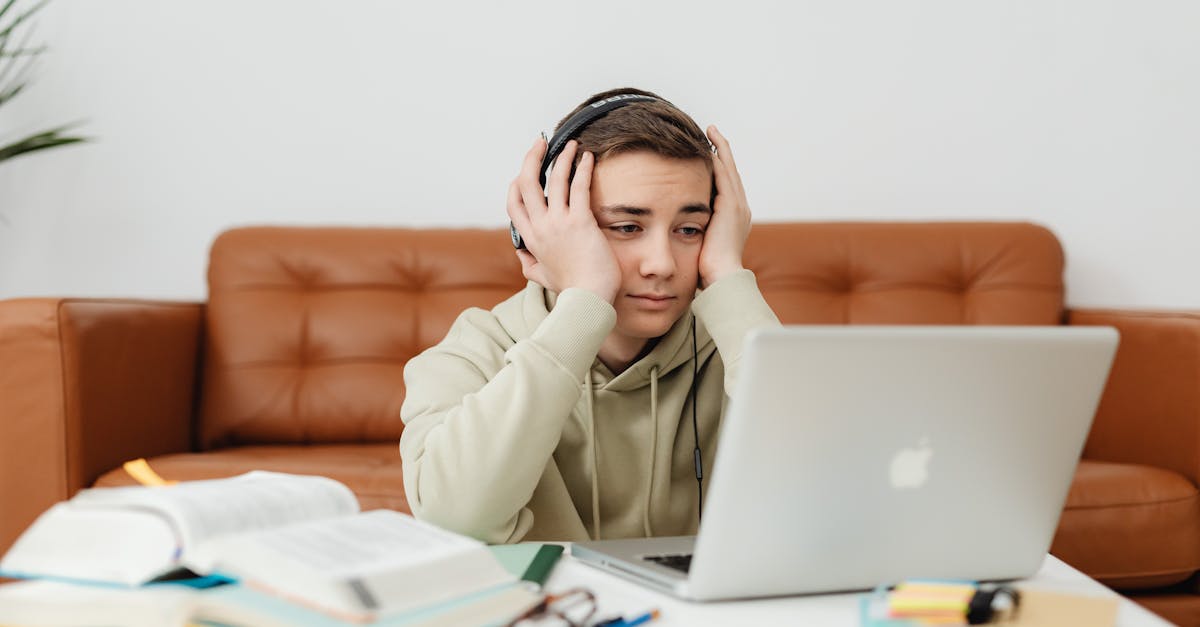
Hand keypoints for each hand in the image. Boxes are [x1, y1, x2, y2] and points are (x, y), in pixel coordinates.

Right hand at [506, 138, 620, 301]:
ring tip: (571, 144)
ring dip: (561, 157)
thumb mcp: (540, 277)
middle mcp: (540, 228)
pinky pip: (578, 186)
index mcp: (530, 239)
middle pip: (527, 183)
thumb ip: (528, 263)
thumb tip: (521, 254)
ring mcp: (558, 223)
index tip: (525, 170)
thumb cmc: (570, 290)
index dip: (517, 183)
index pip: (514, 203)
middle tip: (540, 143)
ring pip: (553, 179)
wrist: (587, 300)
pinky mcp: (580, 222)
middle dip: (531, 158)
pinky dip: (582, 168)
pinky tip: (588, 158)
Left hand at [699, 125, 751, 287]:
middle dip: (721, 151)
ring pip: (728, 169)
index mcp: (733, 218)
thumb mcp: (700, 246)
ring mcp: (737, 206)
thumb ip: (693, 233)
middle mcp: (740, 208)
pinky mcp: (730, 206)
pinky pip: (724, 175)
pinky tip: (708, 146)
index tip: (708, 153)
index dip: (718, 167)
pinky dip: (718, 158)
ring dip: (720, 148)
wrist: (722, 279)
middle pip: (730, 172)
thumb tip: (677, 231)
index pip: (726, 185)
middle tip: (712, 132)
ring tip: (711, 131)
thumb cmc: (707, 270)